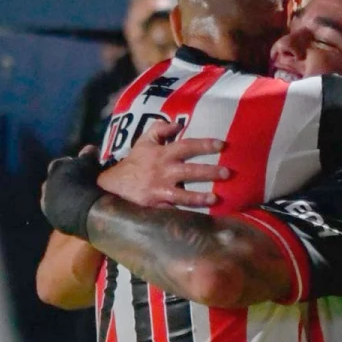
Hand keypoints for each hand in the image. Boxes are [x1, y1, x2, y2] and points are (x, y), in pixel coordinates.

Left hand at [40, 151, 104, 238]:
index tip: (82, 168)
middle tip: (81, 184)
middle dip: (66, 182)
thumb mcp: (88, 164)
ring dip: (65, 197)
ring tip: (80, 199)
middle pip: (56, 181)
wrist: (84, 210)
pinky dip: (67, 210)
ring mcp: (48, 204)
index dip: (71, 165)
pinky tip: (77, 211)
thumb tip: (90, 148)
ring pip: (56, 198)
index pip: (60, 164)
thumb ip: (87, 155)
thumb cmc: (85, 181)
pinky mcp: (54, 220)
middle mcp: (47, 185)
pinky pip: (60, 212)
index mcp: (54, 169)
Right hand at [97, 122, 229, 207]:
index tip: (222, 145)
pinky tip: (201, 217)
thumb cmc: (134, 162)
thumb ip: (160, 130)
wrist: (114, 184)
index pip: (187, 146)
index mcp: (163, 154)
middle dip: (209, 172)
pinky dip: (186, 213)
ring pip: (183, 194)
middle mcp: (164, 171)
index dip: (205, 145)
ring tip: (215, 198)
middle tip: (227, 173)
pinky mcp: (157, 206)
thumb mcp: (144, 141)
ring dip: (199, 197)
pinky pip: (174, 210)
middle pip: (190, 171)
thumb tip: (178, 124)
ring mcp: (160, 190)